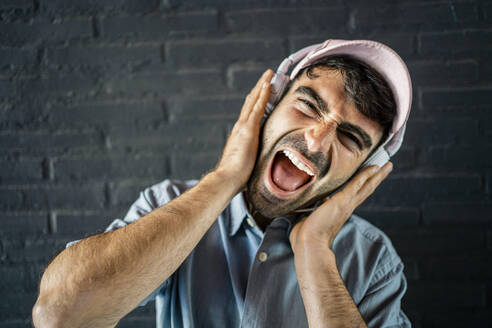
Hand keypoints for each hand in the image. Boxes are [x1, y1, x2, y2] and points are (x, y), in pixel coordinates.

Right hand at [214, 69, 273, 190]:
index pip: (250, 114)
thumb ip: (252, 157)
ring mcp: (243, 126)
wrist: (227, 178)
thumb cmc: (236, 176)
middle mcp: (240, 126)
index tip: (263, 91)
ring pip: (254, 101)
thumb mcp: (248, 162)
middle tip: (267, 76)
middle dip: (259, 89)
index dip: (257, 101)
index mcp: (241, 134)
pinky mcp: (247, 129)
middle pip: (251, 102)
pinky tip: (268, 85)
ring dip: (262, 86)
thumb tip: (259, 162)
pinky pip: (257, 107)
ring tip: (268, 74)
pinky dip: (263, 95)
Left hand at [289, 162, 393, 253]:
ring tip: (387, 165)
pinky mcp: (342, 202)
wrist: (308, 244)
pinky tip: (374, 168)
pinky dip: (366, 175)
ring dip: (376, 175)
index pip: (354, 194)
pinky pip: (357, 185)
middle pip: (365, 189)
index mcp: (339, 211)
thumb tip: (307, 201)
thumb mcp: (308, 216)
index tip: (368, 177)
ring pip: (365, 186)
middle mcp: (346, 207)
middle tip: (386, 167)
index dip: (362, 185)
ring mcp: (346, 204)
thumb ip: (312, 208)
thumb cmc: (305, 235)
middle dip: (376, 178)